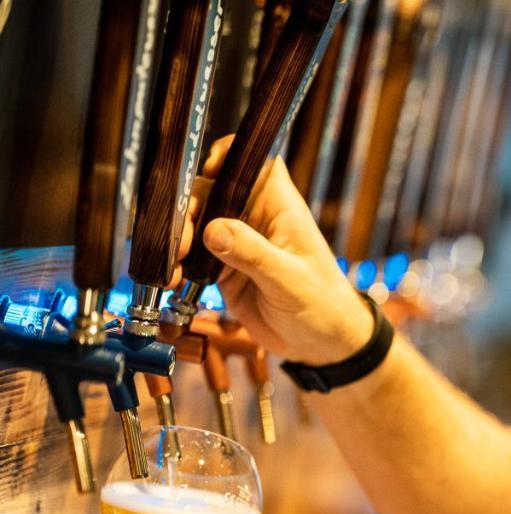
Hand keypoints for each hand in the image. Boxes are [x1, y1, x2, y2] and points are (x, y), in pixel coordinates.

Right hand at [181, 135, 373, 364]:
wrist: (323, 345)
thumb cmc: (323, 305)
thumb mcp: (290, 280)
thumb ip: (254, 255)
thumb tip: (214, 229)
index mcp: (279, 206)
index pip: (253, 161)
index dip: (228, 155)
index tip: (207, 170)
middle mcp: (254, 217)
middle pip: (210, 191)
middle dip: (187, 209)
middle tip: (180, 243)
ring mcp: (236, 242)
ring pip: (194, 223)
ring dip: (176, 239)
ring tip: (172, 266)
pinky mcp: (222, 268)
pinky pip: (191, 257)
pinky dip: (176, 266)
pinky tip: (171, 280)